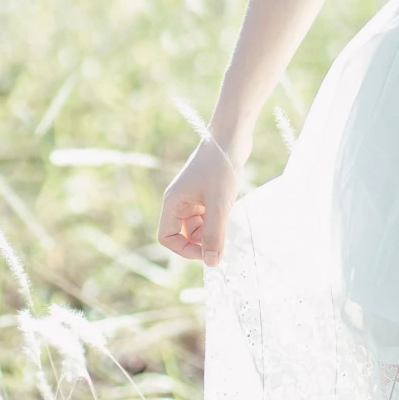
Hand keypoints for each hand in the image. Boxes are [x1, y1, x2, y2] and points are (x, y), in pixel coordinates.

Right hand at [158, 136, 240, 265]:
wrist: (232, 137)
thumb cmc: (220, 167)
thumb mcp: (219, 205)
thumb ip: (214, 234)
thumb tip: (212, 263)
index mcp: (173, 202)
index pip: (167, 237)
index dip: (184, 250)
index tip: (207, 252)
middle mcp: (179, 201)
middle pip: (183, 234)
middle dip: (200, 241)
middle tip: (222, 240)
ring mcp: (192, 196)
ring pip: (197, 226)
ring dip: (211, 230)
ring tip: (228, 221)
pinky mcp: (206, 193)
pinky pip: (207, 215)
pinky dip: (217, 219)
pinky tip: (230, 212)